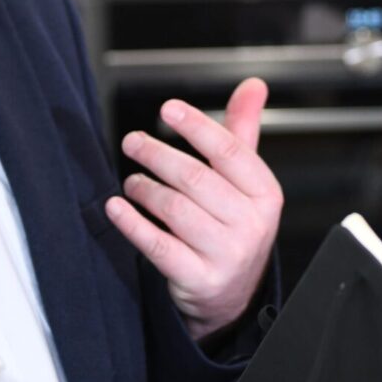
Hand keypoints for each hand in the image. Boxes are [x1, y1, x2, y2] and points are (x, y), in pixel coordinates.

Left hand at [105, 77, 281, 341]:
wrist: (233, 295)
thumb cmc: (234, 227)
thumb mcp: (246, 182)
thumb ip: (243, 132)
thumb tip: (253, 85)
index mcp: (265, 194)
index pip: (230, 151)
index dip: (196, 126)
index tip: (168, 110)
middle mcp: (251, 225)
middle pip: (196, 178)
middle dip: (158, 154)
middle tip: (133, 141)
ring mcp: (226, 255)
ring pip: (175, 210)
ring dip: (145, 188)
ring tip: (132, 181)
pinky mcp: (199, 279)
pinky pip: (158, 245)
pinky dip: (132, 223)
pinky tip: (116, 207)